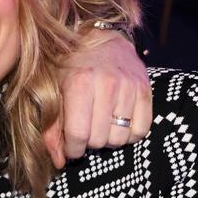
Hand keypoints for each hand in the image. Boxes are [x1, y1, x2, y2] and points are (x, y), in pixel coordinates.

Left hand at [43, 31, 150, 167]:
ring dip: (108, 138)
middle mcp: (106, 84)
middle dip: (89, 142)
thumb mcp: (53, 92)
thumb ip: (52, 128)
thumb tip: (59, 162)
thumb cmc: (69, 66)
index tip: (71, 146)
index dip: (72, 149)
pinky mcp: (145, 89)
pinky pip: (140, 130)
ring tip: (100, 124)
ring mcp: (129, 87)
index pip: (79, 135)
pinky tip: (118, 121)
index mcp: (79, 84)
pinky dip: (129, 133)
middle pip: (99, 140)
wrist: (98, 36)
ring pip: (119, 138)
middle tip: (85, 129)